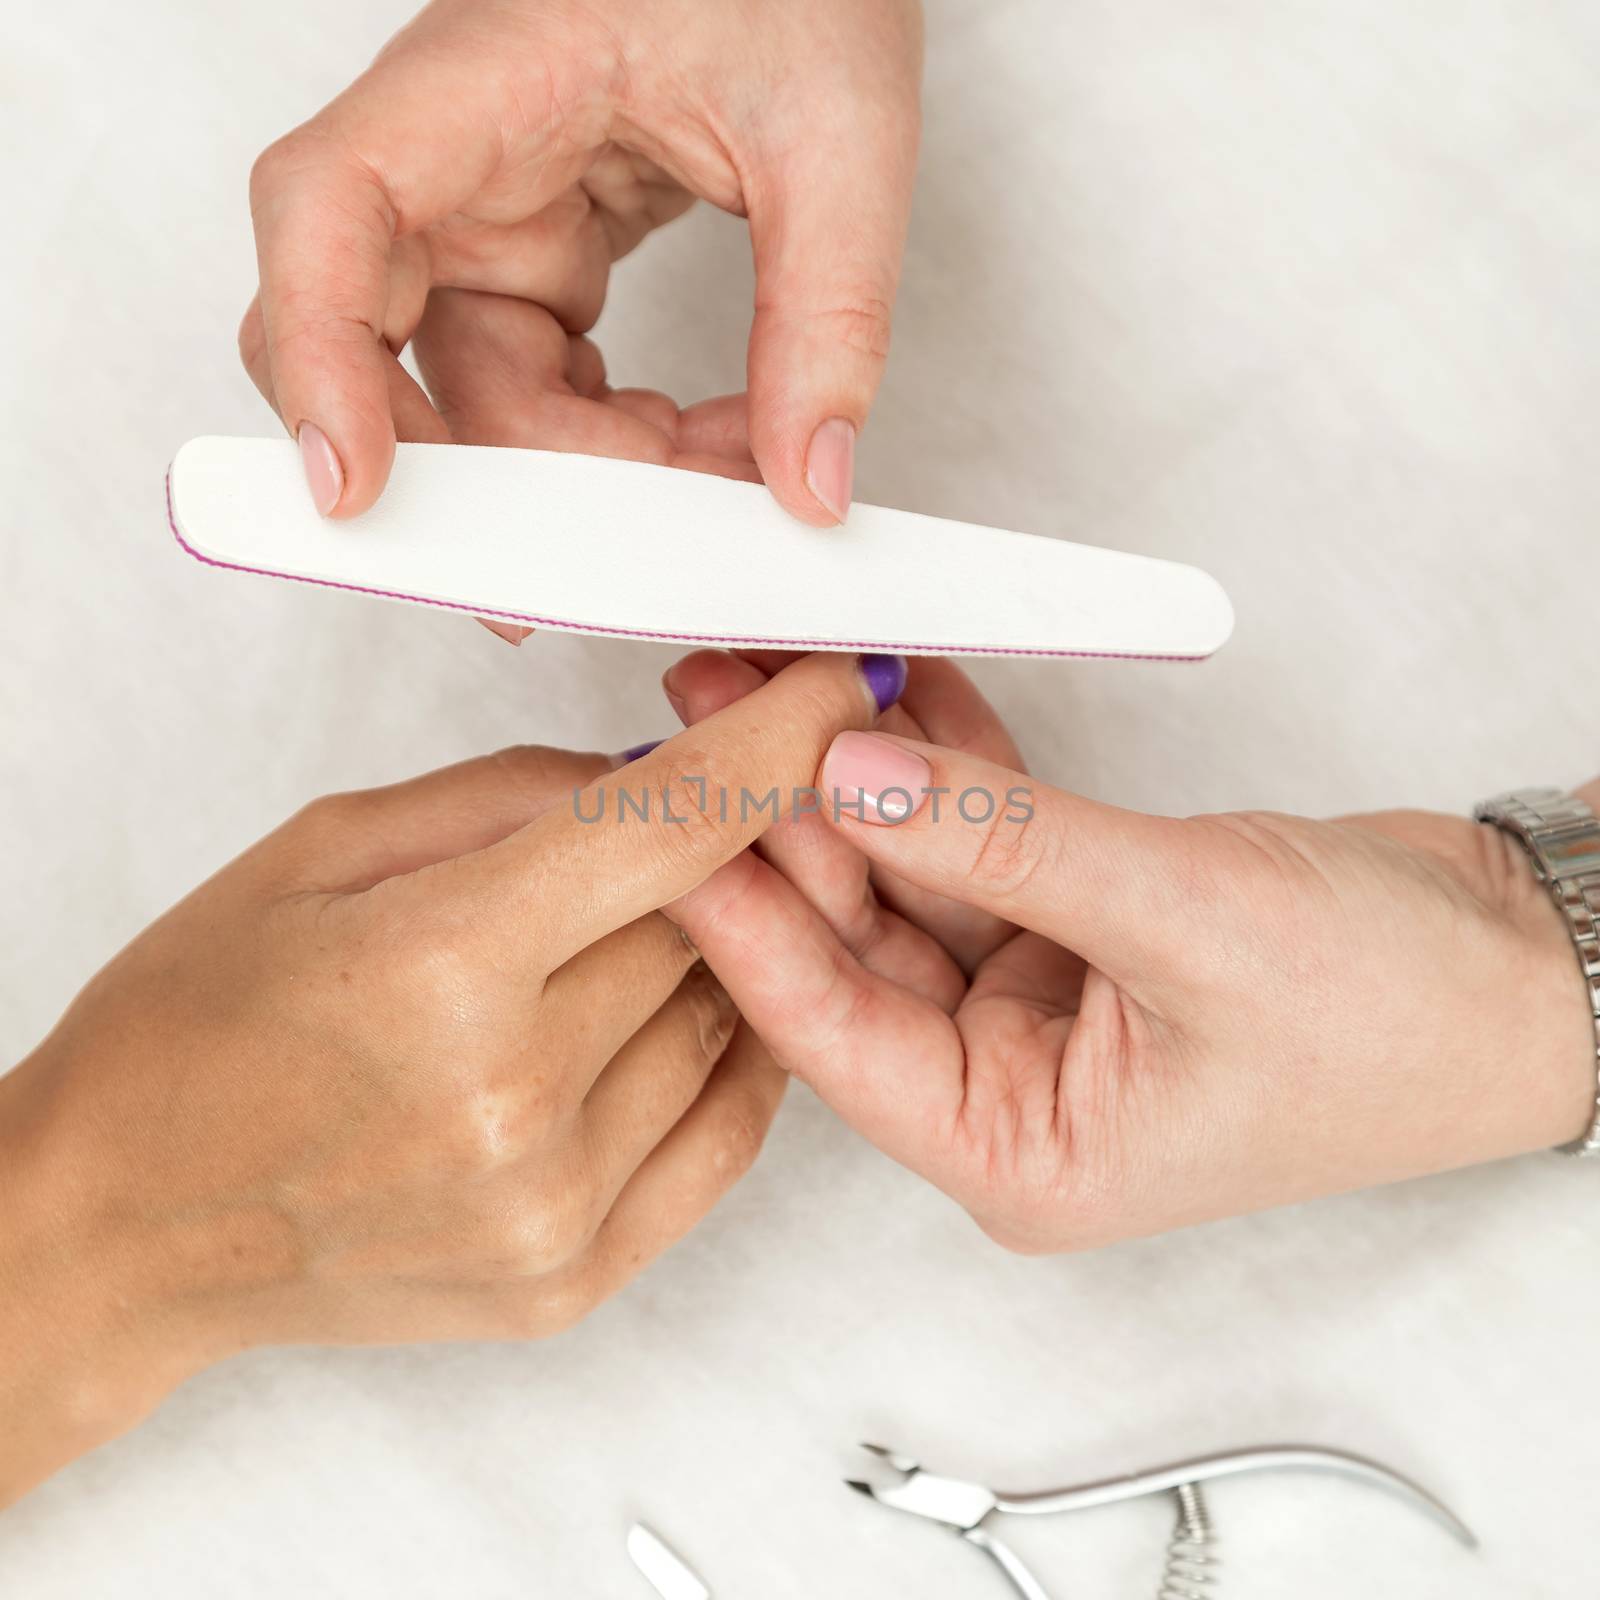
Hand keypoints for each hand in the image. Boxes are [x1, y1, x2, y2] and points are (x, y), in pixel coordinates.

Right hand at [0, 651, 900, 1503]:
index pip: (673, 830)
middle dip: (712, 852)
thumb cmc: (200, 1019)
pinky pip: (723, 1129)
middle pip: (712, 924)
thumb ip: (519, 794)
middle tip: (676, 823)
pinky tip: (664, 1011)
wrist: (127, 1220)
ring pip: (729, 1020)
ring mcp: (555, 1205)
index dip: (777, 744)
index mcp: (441, 965)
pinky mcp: (577, 1276)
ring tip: (610, 938)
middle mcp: (514, 1099)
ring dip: (707, 957)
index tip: (835, 687)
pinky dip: (718, 1053)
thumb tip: (667, 769)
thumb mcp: (330, 847)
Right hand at [240, 0, 922, 525]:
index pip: (326, 213)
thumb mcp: (839, 134)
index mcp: (484, 83)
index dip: (317, 363)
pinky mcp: (542, 258)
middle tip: (607, 561)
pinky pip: (541, 387)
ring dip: (594, 472)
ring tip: (728, 475)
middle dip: (494, 476)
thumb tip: (807, 489)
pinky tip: (708, 448)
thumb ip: (828, 316)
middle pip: (390, 352)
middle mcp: (459, 161)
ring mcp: (494, 218)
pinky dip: (617, 443)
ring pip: (481, 397)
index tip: (353, 491)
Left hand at [668, 659, 1597, 1250]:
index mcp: (1016, 1149)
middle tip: (705, 703)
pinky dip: (944, 758)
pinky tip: (891, 682)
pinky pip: (983, 831)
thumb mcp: (1187, 925)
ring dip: (850, 770)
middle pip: (855, 935)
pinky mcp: (1072, 919)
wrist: (1528, 971)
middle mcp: (1007, 1083)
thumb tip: (852, 775)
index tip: (668, 809)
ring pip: (910, 870)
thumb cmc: (1400, 1019)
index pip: (833, 1027)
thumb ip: (1009, 845)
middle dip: (782, 815)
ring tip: (773, 665)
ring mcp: (1036, 996)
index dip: (742, 911)